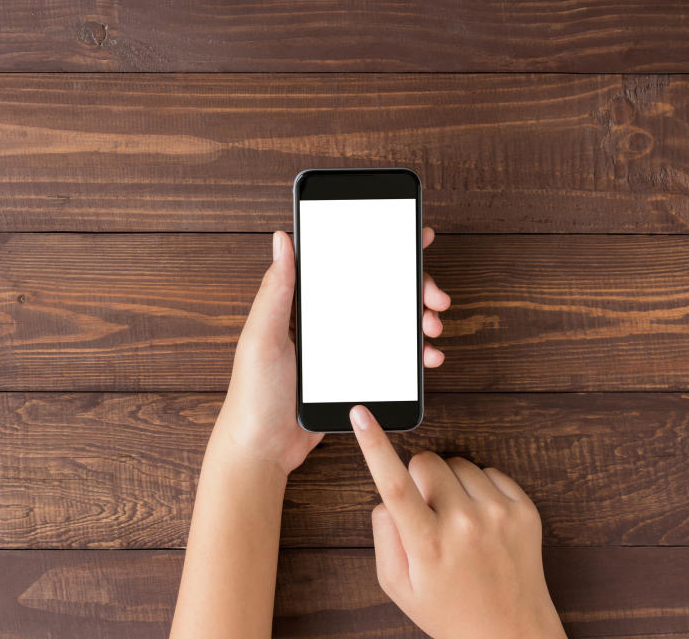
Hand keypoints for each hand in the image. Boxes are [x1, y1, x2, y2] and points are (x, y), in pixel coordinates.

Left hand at [214, 228, 451, 475]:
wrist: (263, 449)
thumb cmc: (253, 394)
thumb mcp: (262, 338)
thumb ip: (275, 290)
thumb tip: (282, 239)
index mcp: (303, 305)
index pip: (347, 265)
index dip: (381, 248)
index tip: (413, 238)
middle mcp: (326, 321)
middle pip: (379, 291)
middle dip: (414, 288)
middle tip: (435, 297)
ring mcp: (343, 349)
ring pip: (391, 323)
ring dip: (418, 320)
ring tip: (433, 328)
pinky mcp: (354, 375)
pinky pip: (390, 357)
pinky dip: (412, 353)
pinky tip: (427, 356)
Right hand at [349, 405, 566, 638]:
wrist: (511, 632)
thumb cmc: (450, 611)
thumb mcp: (398, 585)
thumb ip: (384, 535)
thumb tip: (387, 496)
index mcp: (427, 544)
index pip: (393, 483)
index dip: (373, 444)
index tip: (362, 414)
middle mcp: (464, 524)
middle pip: (425, 461)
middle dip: (418, 478)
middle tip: (427, 513)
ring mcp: (497, 514)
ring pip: (457, 463)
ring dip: (451, 484)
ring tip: (458, 522)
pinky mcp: (523, 509)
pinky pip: (488, 471)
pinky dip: (479, 489)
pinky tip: (480, 520)